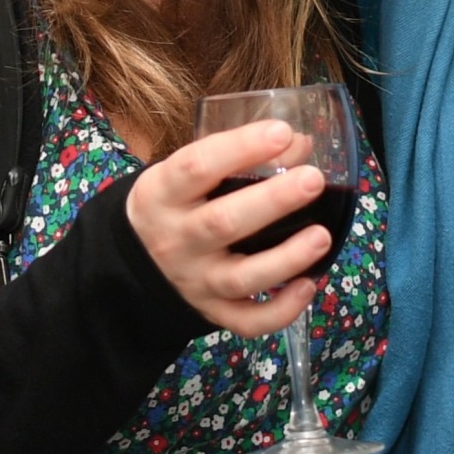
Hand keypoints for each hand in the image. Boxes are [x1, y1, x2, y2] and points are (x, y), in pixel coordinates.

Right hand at [126, 120, 333, 336]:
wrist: (132, 263)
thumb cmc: (173, 206)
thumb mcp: (185, 175)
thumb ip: (236, 157)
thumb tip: (299, 144)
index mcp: (162, 194)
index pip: (196, 166)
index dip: (240, 148)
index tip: (281, 132)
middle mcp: (176, 240)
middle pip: (222, 223)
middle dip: (272, 201)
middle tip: (313, 179)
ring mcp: (194, 281)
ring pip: (239, 277)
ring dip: (285, 258)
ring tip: (322, 235)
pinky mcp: (211, 312)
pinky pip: (246, 321)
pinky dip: (280, 311)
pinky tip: (308, 286)